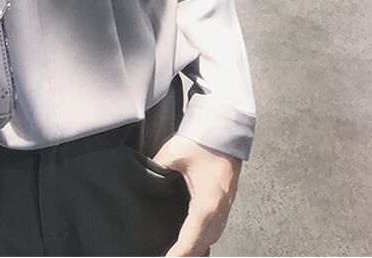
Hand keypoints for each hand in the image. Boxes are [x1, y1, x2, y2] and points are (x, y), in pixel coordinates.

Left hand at [150, 134, 242, 256]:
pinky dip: (204, 235)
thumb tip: (145, 178)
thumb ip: (157, 170)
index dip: (178, 254)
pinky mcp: (226, 198)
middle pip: (203, 243)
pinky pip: (216, 226)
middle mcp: (219, 210)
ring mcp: (226, 205)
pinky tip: (193, 233)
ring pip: (212, 236)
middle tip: (168, 257)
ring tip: (179, 252)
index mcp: (206, 204)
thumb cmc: (202, 140)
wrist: (225, 127)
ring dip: (196, 246)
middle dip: (187, 254)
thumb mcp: (172, 154)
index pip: (190, 239)